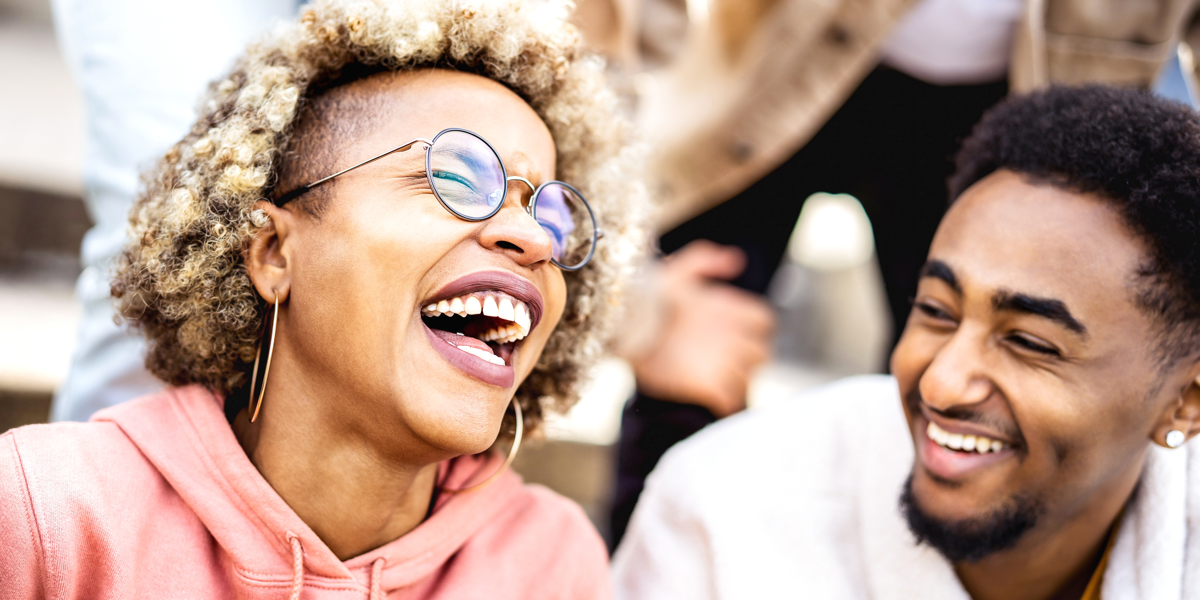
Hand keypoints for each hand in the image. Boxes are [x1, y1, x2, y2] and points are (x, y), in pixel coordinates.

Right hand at [631, 240, 774, 416]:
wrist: (622, 333)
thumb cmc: (646, 301)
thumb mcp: (676, 272)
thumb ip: (706, 260)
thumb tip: (736, 259)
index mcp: (730, 308)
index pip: (764, 323)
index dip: (752, 332)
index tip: (734, 337)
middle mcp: (733, 335)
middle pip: (760, 354)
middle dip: (746, 360)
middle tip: (722, 362)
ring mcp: (723, 362)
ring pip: (746, 380)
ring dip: (733, 383)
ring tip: (709, 380)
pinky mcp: (710, 387)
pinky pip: (729, 400)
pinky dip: (721, 403)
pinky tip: (705, 397)